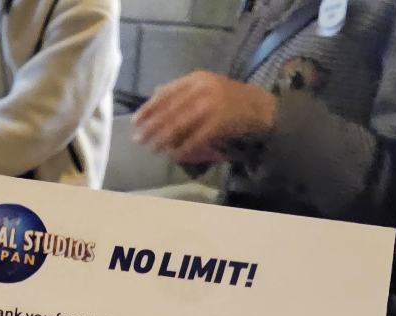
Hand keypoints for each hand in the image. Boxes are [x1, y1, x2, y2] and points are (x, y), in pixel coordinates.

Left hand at [131, 71, 277, 162]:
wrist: (261, 107)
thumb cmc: (230, 99)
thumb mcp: (206, 87)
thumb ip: (182, 90)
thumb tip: (154, 94)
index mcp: (196, 79)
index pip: (165, 93)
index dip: (148, 109)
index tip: (134, 122)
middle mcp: (202, 89)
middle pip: (169, 110)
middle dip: (151, 127)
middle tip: (137, 140)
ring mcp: (211, 105)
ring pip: (179, 124)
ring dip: (163, 139)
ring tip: (151, 149)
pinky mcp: (220, 122)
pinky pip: (196, 138)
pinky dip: (184, 148)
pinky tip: (175, 155)